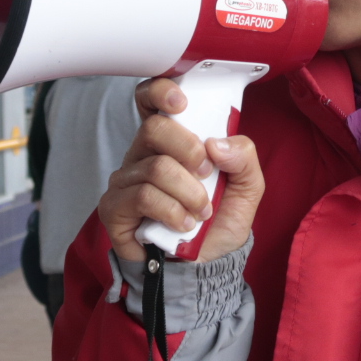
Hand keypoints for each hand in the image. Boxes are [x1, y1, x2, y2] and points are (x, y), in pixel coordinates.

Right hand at [98, 76, 263, 263]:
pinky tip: (183, 225)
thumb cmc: (218, 223)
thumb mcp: (247, 187)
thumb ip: (243, 158)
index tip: (181, 103)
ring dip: (189, 193)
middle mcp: (143, 155)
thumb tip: (216, 144)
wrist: (205, 268)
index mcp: (170, 141)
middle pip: (154, 129)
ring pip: (156, 168)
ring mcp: (125, 181)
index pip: (150, 100)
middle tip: (207, 175)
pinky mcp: (114, 208)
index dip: (160, 92)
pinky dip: (172, 211)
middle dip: (189, 151)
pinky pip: (142, 196)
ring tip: (201, 213)